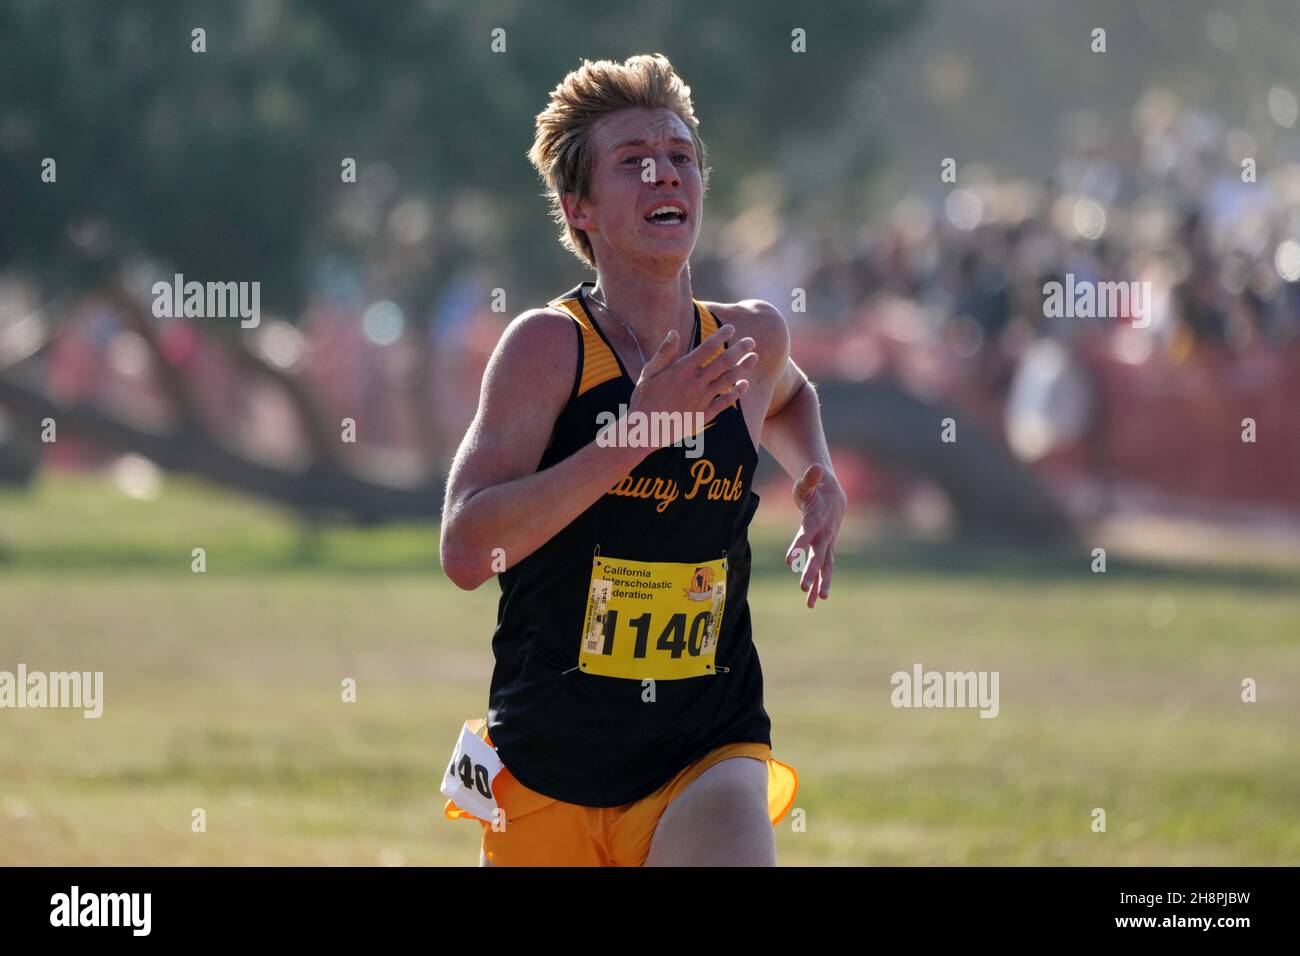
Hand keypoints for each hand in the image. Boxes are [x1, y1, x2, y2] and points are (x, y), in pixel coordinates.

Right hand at [627, 323, 757, 446]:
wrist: (645, 430)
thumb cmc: (644, 399)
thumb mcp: (649, 372)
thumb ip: (664, 352)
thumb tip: (674, 332)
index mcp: (682, 369)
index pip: (707, 347)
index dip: (721, 336)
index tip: (731, 328)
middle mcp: (696, 382)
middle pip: (724, 362)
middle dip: (739, 349)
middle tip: (751, 341)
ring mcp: (702, 399)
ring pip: (728, 380)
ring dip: (743, 368)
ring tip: (754, 358)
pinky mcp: (704, 415)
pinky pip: (724, 402)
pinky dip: (736, 393)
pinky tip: (744, 385)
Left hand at [785, 463, 845, 608]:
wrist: (834, 498)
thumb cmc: (815, 490)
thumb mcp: (808, 483)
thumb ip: (809, 479)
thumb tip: (816, 467)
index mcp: (816, 520)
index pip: (806, 534)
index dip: (798, 545)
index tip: (788, 559)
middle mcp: (824, 536)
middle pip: (818, 557)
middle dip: (811, 573)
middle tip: (802, 588)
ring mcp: (827, 545)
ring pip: (824, 568)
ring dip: (819, 585)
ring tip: (813, 603)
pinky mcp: (826, 551)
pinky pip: (823, 571)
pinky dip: (819, 585)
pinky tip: (814, 602)